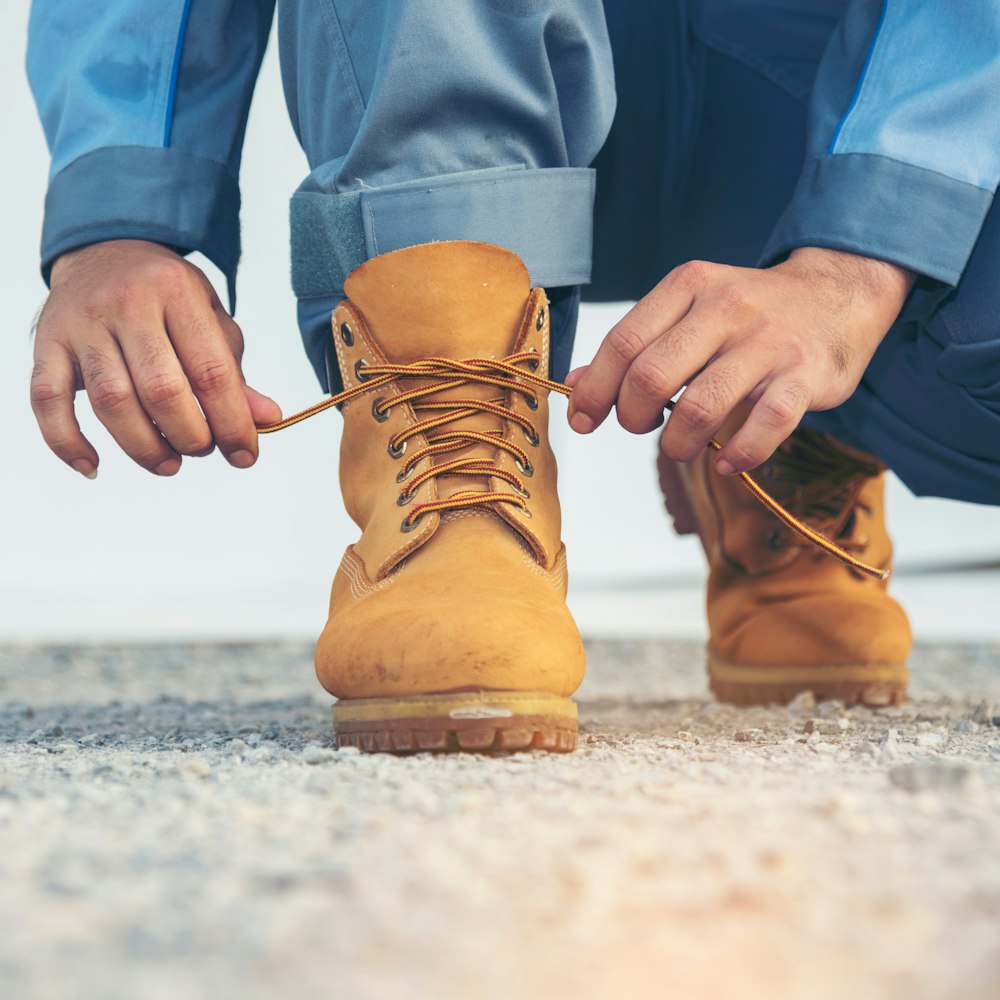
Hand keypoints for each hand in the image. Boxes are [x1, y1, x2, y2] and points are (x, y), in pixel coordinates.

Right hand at [30, 239, 279, 477]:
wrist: (103, 250)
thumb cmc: (167, 297)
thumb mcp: (210, 320)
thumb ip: (234, 372)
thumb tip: (267, 419)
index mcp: (178, 292)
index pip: (211, 370)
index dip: (232, 422)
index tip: (244, 456)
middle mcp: (127, 302)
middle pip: (161, 389)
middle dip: (190, 436)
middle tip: (202, 449)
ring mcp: (81, 322)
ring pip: (111, 401)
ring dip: (144, 446)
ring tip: (169, 462)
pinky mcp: (46, 342)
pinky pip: (47, 400)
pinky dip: (66, 441)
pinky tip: (93, 466)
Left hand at [567, 248, 913, 473]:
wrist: (839, 294)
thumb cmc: (748, 314)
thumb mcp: (688, 309)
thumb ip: (636, 344)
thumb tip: (575, 382)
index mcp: (688, 286)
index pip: (623, 343)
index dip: (595, 390)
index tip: (584, 420)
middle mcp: (726, 307)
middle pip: (651, 376)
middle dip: (633, 417)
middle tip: (643, 428)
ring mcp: (769, 341)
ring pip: (700, 406)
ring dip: (679, 443)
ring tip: (682, 447)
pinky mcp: (807, 374)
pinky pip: (766, 425)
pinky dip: (739, 454)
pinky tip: (727, 461)